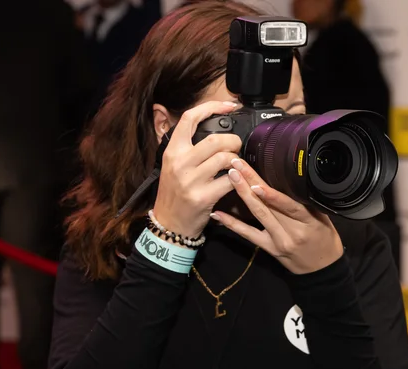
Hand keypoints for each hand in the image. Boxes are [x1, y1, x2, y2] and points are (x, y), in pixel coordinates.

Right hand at [152, 101, 241, 238]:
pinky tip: (236, 181)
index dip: (212, 107)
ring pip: (224, 158)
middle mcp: (179, 163)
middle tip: (235, 148)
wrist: (169, 224)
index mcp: (172, 151)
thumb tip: (210, 127)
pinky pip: (229, 180)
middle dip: (233, 141)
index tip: (230, 106)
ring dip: (237, 160)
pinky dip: (238, 180)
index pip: (189, 118)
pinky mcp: (202, 197)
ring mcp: (190, 180)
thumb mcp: (172, 165)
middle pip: (215, 139)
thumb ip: (187, 147)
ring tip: (235, 165)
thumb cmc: (175, 193)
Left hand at [211, 159, 343, 274]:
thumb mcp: (323, 218)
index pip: (288, 204)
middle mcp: (292, 231)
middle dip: (251, 182)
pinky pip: (248, 234)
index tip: (256, 178)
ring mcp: (279, 240)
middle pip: (268, 205)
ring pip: (258, 215)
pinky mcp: (269, 248)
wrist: (322, 269)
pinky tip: (219, 213)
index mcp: (308, 221)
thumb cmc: (324, 239)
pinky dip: (232, 224)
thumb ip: (306, 202)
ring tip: (231, 178)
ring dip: (242, 195)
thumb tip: (289, 179)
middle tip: (236, 165)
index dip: (271, 192)